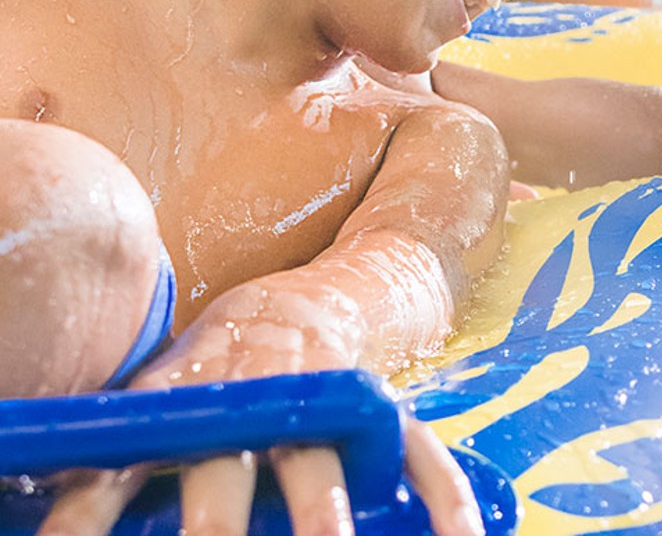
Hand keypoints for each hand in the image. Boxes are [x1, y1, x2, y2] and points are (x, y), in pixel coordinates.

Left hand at [38, 280, 484, 535]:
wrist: (301, 305)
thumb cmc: (218, 367)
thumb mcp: (164, 391)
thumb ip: (128, 445)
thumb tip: (57, 501)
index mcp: (186, 405)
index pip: (130, 465)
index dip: (96, 510)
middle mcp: (252, 408)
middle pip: (225, 475)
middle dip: (213, 525)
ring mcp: (321, 407)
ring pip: (319, 469)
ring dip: (320, 517)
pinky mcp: (379, 410)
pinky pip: (422, 454)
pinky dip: (445, 499)